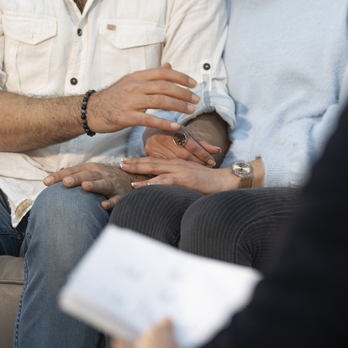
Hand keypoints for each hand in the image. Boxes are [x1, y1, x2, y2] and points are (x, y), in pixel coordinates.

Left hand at [43, 163, 148, 209]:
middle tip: (65, 182)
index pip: (74, 170)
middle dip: (76, 177)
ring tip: (84, 187)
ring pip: (103, 184)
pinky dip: (111, 203)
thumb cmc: (105, 178)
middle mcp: (102, 174)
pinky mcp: (121, 196)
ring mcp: (112, 184)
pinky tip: (103, 206)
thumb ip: (73, 176)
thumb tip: (48, 181)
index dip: (60, 175)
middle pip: (88, 174)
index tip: (46, 182)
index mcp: (92, 169)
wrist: (133, 179)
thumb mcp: (90, 173)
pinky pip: (116, 200)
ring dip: (94, 185)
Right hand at [87, 64, 199, 133]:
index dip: (180, 77)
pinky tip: (175, 126)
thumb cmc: (114, 97)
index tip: (194, 83)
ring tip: (191, 110)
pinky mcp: (125, 117)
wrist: (90, 110)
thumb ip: (151, 75)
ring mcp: (130, 101)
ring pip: (159, 101)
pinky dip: (164, 122)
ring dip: (178, 106)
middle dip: (183, 92)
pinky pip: (148, 119)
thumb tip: (168, 65)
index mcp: (137, 77)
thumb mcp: (131, 81)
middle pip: (164, 86)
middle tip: (196, 99)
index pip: (163, 72)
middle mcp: (134, 86)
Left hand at [120, 157, 237, 193]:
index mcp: (179, 164)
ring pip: (155, 168)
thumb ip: (180, 180)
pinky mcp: (184, 179)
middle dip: (135, 162)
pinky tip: (140, 185)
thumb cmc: (211, 183)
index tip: (127, 161)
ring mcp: (180, 170)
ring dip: (138, 168)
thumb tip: (170, 187)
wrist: (226, 181)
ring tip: (124, 169)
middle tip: (120, 163)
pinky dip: (150, 182)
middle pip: (152, 161)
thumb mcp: (193, 179)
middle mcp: (177, 164)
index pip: (156, 160)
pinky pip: (164, 180)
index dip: (141, 160)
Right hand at [143, 126, 221, 167]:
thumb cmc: (176, 135)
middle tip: (208, 168)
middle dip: (198, 162)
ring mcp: (155, 144)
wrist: (155, 130)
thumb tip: (218, 150)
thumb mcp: (190, 136)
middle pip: (184, 155)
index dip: (204, 154)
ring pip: (175, 162)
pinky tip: (184, 174)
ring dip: (188, 168)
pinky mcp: (148, 152)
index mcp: (176, 130)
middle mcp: (164, 136)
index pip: (193, 145)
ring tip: (199, 172)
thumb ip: (203, 144)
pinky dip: (175, 170)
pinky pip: (165, 165)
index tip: (212, 162)